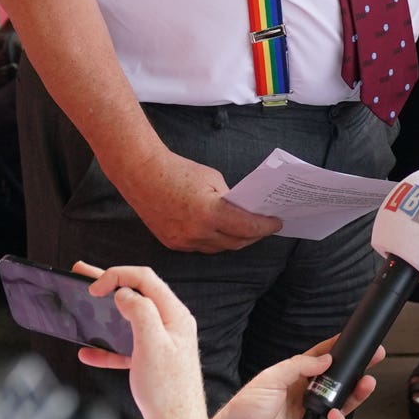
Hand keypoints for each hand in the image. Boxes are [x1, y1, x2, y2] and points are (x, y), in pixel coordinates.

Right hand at [74, 264, 215, 418]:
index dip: (117, 276)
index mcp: (175, 315)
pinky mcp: (152, 362)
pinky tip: (87, 354)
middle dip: (109, 283)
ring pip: (128, 320)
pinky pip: (126, 347)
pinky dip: (106, 348)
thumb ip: (140, 314)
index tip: (93, 288)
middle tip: (81, 274)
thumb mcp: (152, 346)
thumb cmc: (168, 390)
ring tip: (81, 304)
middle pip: (137, 294)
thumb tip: (125, 293)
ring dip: (104, 314)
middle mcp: (171, 325)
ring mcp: (162, 343)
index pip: (146, 279)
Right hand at [125, 153, 276, 252]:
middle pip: (235, 242)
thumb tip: (241, 211)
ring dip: (234, 240)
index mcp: (210, 213)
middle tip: (265, 227)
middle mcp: (197, 232)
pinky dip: (214, 241)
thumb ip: (229, 199)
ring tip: (247, 231)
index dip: (265, 227)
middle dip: (253, 236)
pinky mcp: (172, 243)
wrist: (141, 174)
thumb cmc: (178, 170)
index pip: (247, 227)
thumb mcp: (213, 179)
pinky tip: (223, 232)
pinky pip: (201, 247)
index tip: (277, 223)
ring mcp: (183, 241)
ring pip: (218, 247)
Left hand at [214, 341, 382, 418]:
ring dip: (355, 396)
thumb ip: (298, 367)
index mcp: (291, 383)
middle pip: (336, 385)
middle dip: (355, 374)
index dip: (336, 352)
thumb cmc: (242, 413)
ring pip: (340, 408)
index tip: (352, 342)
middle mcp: (301, 401)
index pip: (319, 363)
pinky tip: (335, 415)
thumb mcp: (269, 379)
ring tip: (365, 384)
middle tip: (372, 360)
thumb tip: (325, 360)